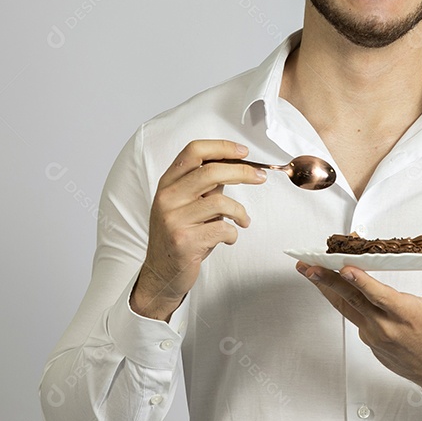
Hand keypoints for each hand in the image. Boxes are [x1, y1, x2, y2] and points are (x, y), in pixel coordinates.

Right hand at [131, 140, 265, 320]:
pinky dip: (232, 233)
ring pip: (220, 202)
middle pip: (211, 171)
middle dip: (242, 171)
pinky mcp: (184, 240)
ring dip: (240, 212)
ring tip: (243, 220)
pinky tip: (228, 238)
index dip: (222, 147)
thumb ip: (205, 186)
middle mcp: (167, 197)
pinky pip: (222, 228)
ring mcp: (173, 219)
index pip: (194, 151)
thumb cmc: (180, 235)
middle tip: (259, 177)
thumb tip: (236, 166)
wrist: (162, 273)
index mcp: (168, 183)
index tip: (243, 152)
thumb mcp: (186, 204)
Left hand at [296, 258, 421, 398]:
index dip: (360, 281)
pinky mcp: (369, 339)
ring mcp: (374, 334)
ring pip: (345, 307)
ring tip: (307, 270)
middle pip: (351, 299)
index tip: (344, 267)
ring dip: (325, 288)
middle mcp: (385, 325)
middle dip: (327, 280)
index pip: (378, 295)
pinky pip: (351, 316)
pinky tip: (328, 285)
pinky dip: (340, 299)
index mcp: (405, 314)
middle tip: (308, 265)